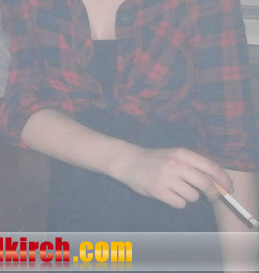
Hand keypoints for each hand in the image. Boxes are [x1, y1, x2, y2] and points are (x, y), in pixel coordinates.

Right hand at [113, 145, 230, 208]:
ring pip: (193, 196)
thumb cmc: (156, 159)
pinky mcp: (158, 190)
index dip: (224, 180)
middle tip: (211, 197)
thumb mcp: (176, 155)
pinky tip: (169, 194)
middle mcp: (175, 164)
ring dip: (190, 197)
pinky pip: (180, 203)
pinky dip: (178, 202)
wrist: (127, 161)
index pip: (212, 168)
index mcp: (183, 154)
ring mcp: (166, 178)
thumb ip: (196, 166)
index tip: (228, 188)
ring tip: (178, 190)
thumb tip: (220, 183)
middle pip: (206, 185)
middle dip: (213, 194)